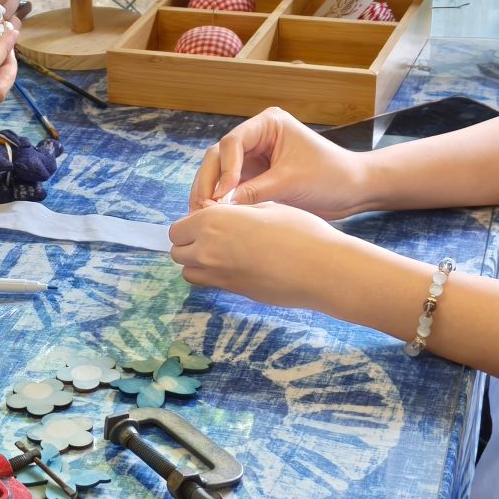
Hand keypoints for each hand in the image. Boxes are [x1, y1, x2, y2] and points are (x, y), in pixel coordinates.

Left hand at [168, 200, 353, 312]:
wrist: (321, 268)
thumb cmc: (299, 230)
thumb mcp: (266, 207)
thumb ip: (235, 213)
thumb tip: (223, 218)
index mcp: (212, 221)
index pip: (177, 227)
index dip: (190, 224)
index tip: (208, 222)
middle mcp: (207, 249)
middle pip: (177, 251)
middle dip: (189, 244)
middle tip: (213, 238)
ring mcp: (218, 275)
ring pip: (188, 271)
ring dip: (197, 263)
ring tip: (223, 253)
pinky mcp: (233, 292)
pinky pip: (209, 284)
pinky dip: (213, 276)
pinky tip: (237, 266)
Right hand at [189, 106, 373, 217]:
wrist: (353, 190)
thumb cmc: (330, 177)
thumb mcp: (290, 183)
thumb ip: (254, 192)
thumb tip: (220, 207)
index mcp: (268, 124)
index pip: (232, 142)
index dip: (224, 169)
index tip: (223, 195)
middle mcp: (257, 136)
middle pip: (219, 156)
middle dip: (209, 183)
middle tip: (201, 209)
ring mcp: (254, 157)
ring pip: (220, 172)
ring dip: (211, 193)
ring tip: (203, 217)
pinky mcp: (255, 176)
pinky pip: (231, 187)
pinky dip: (222, 202)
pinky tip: (215, 219)